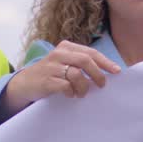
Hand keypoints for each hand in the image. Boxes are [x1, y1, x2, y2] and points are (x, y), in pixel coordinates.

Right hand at [5, 40, 120, 104]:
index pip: (91, 52)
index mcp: (66, 47)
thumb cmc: (51, 73)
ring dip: (83, 87)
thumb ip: (81, 63)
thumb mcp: (65, 62)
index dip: (105, 62)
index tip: (117, 71)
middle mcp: (59, 54)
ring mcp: (51, 67)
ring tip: (81, 93)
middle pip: (86, 60)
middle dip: (97, 74)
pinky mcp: (46, 80)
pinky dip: (71, 92)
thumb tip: (107, 72)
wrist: (25, 83)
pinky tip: (70, 95)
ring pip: (76, 75)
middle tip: (101, 85)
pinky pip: (65, 86)